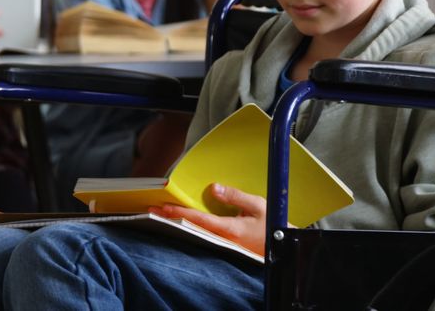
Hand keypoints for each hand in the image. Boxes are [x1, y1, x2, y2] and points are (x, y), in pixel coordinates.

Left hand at [149, 183, 266, 256]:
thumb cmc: (273, 224)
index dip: (180, 213)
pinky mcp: (225, 245)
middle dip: (171, 219)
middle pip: (191, 228)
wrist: (283, 246)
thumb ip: (235, 196)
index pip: (199, 220)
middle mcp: (224, 239)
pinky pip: (203, 235)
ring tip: (160, 214)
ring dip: (177, 223)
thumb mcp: (257, 205)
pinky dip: (189, 227)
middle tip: (151, 210)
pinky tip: (179, 221)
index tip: (164, 207)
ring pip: (195, 233)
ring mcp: (223, 244)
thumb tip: (214, 188)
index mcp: (231, 229)